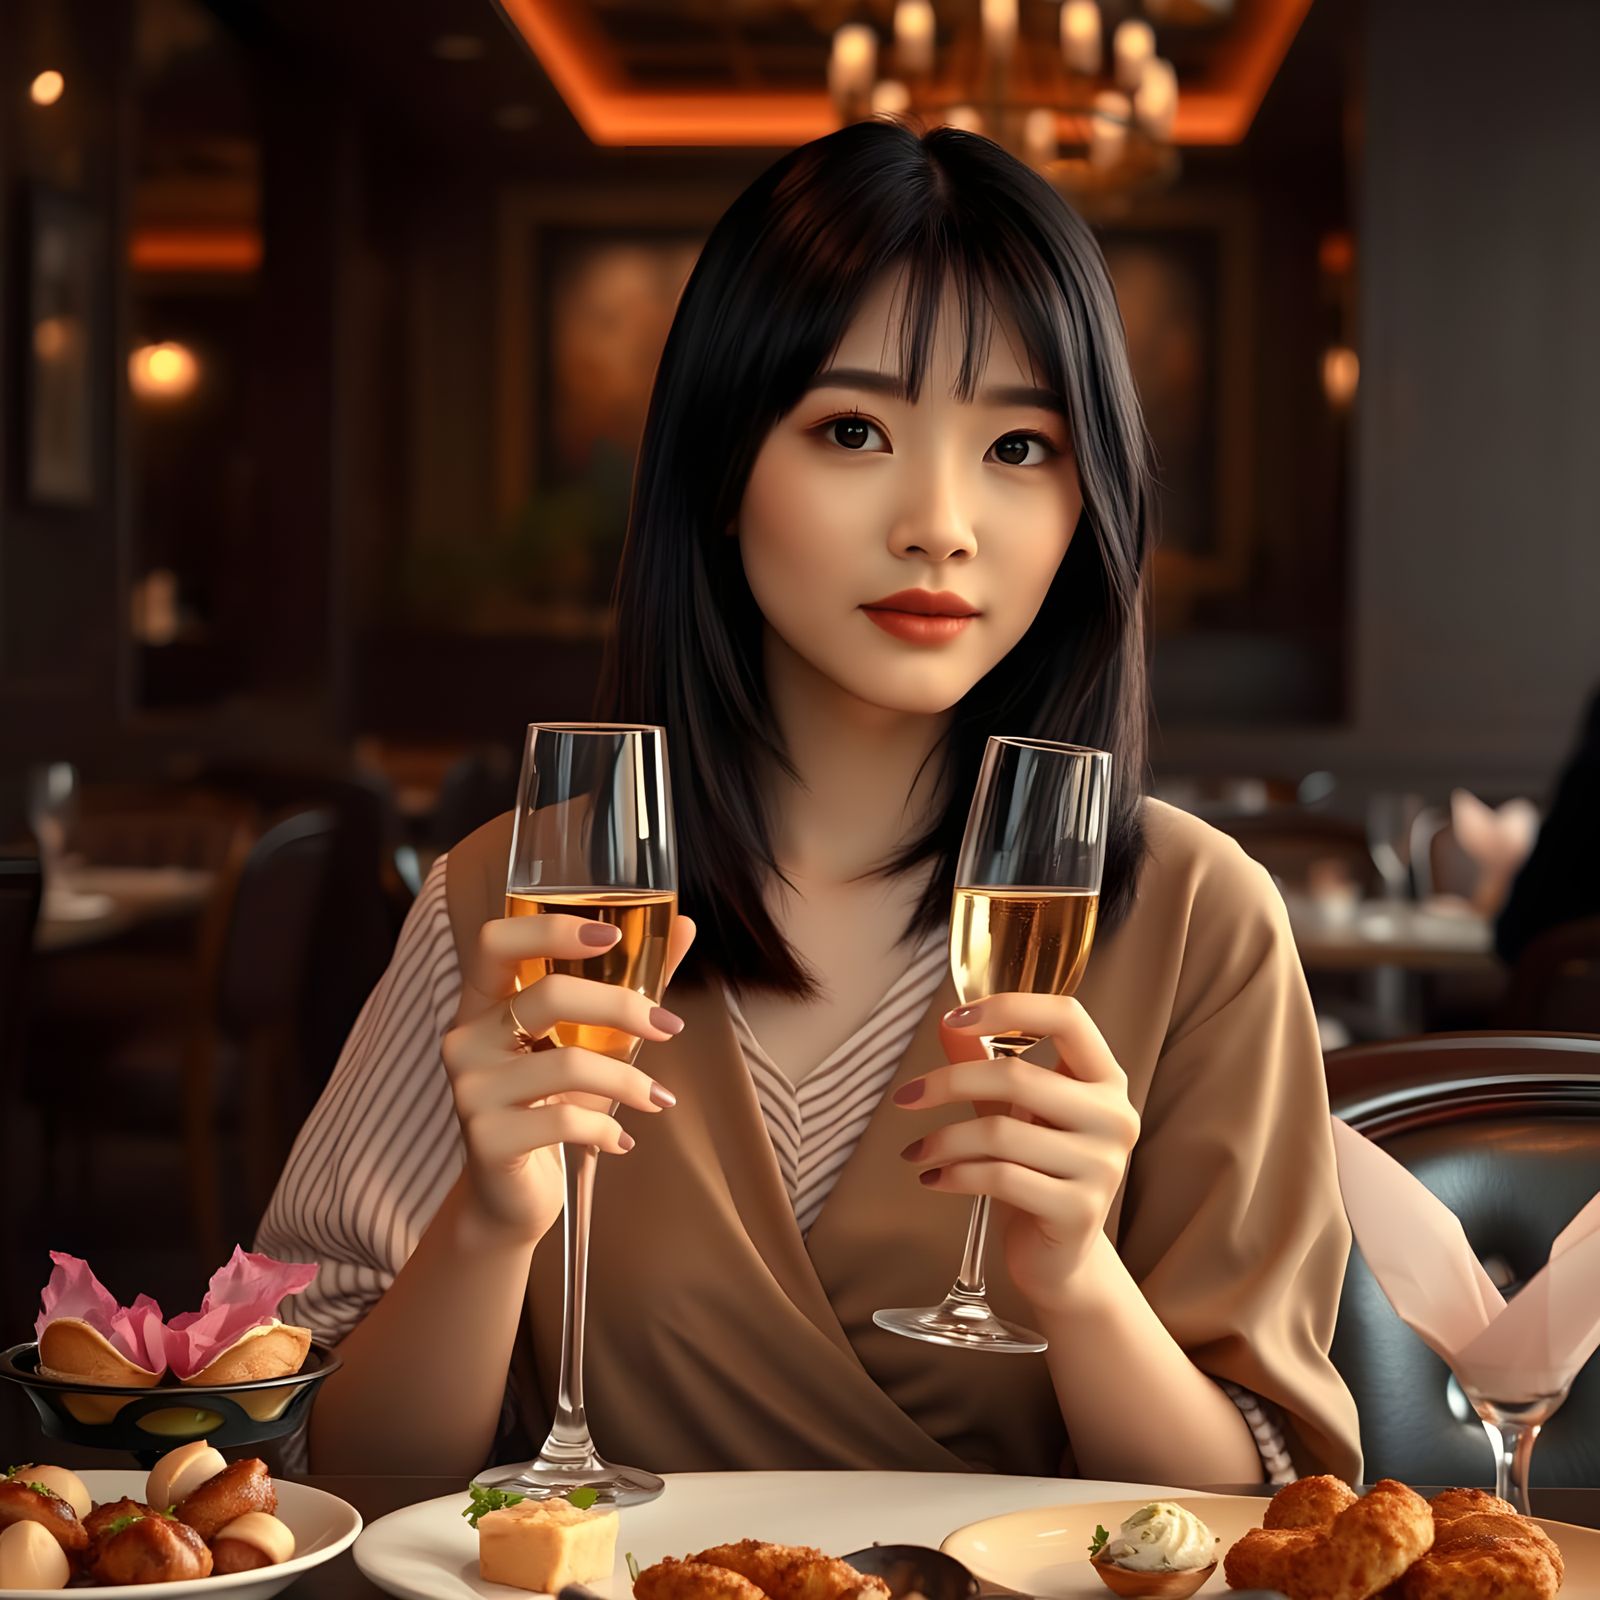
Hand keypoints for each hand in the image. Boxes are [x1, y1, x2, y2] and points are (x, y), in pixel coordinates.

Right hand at [441, 911, 696, 1246]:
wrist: (511, 1195)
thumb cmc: (552, 1104)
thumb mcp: (588, 1041)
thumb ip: (628, 985)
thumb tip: (684, 926)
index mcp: (483, 1001)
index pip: (496, 941)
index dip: (550, 929)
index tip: (611, 936)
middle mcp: (465, 1037)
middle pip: (547, 996)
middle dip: (621, 1006)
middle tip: (670, 1025)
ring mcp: (469, 1089)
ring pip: (566, 1063)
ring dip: (628, 1082)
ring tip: (659, 1099)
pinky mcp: (485, 1139)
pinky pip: (564, 1120)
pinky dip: (607, 1130)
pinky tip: (623, 1140)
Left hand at [893, 995, 1138, 1314]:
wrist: (1060, 1257)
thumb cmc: (1036, 1171)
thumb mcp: (1014, 1111)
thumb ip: (988, 1067)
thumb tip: (948, 1024)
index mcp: (1105, 1079)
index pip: (1067, 1017)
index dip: (1009, 1007)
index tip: (953, 1019)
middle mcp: (1114, 1117)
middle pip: (1017, 1076)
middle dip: (948, 1083)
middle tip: (906, 1098)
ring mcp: (1102, 1166)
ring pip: (1000, 1132)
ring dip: (942, 1140)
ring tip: (917, 1152)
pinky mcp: (1079, 1211)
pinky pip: (1000, 1178)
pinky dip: (955, 1175)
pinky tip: (934, 1179)